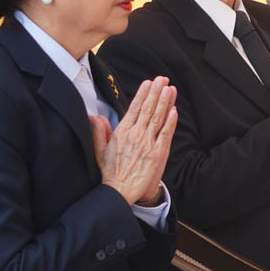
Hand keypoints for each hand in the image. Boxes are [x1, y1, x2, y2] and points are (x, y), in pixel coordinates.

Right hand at [95, 76, 177, 204]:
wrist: (119, 191)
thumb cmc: (110, 172)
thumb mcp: (99, 150)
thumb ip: (99, 132)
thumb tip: (95, 117)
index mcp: (122, 132)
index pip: (134, 108)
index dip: (142, 94)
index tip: (148, 83)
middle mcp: (135, 135)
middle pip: (147, 109)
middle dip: (155, 92)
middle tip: (162, 79)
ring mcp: (147, 143)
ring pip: (157, 118)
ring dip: (164, 101)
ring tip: (169, 88)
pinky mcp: (157, 153)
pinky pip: (165, 133)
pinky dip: (170, 121)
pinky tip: (174, 109)